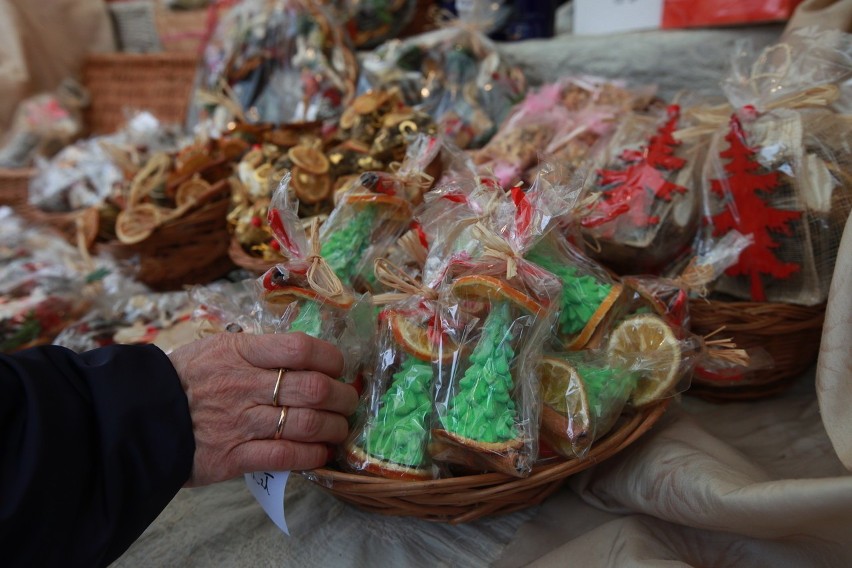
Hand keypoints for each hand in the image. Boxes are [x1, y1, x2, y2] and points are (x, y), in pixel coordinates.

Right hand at [167, 332, 357, 486]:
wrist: (135, 417)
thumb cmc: (181, 379)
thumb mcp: (216, 349)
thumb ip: (257, 351)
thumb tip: (302, 354)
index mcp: (241, 352)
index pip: (300, 348)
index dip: (331, 358)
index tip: (338, 367)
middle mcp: (245, 385)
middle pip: (314, 388)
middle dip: (342, 396)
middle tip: (348, 400)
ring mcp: (241, 422)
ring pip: (307, 423)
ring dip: (335, 427)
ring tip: (339, 428)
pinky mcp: (234, 457)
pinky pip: (286, 456)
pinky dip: (313, 455)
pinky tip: (322, 452)